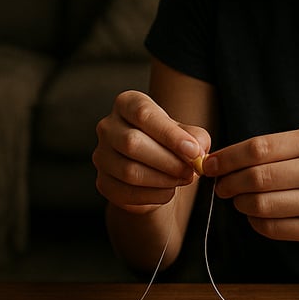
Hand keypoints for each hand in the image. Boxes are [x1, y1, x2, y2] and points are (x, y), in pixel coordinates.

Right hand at [92, 90, 209, 212]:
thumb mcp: (187, 134)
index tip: (193, 151)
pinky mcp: (103, 183)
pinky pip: (126, 192)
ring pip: (129, 170)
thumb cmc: (169, 145)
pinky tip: (168, 191)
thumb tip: (196, 150)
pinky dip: (153, 195)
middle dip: (168, 160)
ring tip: (182, 180)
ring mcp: (101, 156)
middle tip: (191, 171)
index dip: (169, 134)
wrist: (155, 171)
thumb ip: (196, 138)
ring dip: (162, 179)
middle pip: (132, 143)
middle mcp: (108, 127)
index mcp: (126, 104)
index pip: (143, 114)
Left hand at [206, 125, 298, 248]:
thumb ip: (278, 149)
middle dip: (229, 182)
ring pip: (263, 204)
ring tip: (239, 200)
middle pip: (257, 177)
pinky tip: (256, 217)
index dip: (228, 157)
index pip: (260, 147)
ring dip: (241, 204)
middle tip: (220, 186)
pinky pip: (275, 228)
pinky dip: (257, 223)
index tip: (210, 164)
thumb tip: (222, 158)